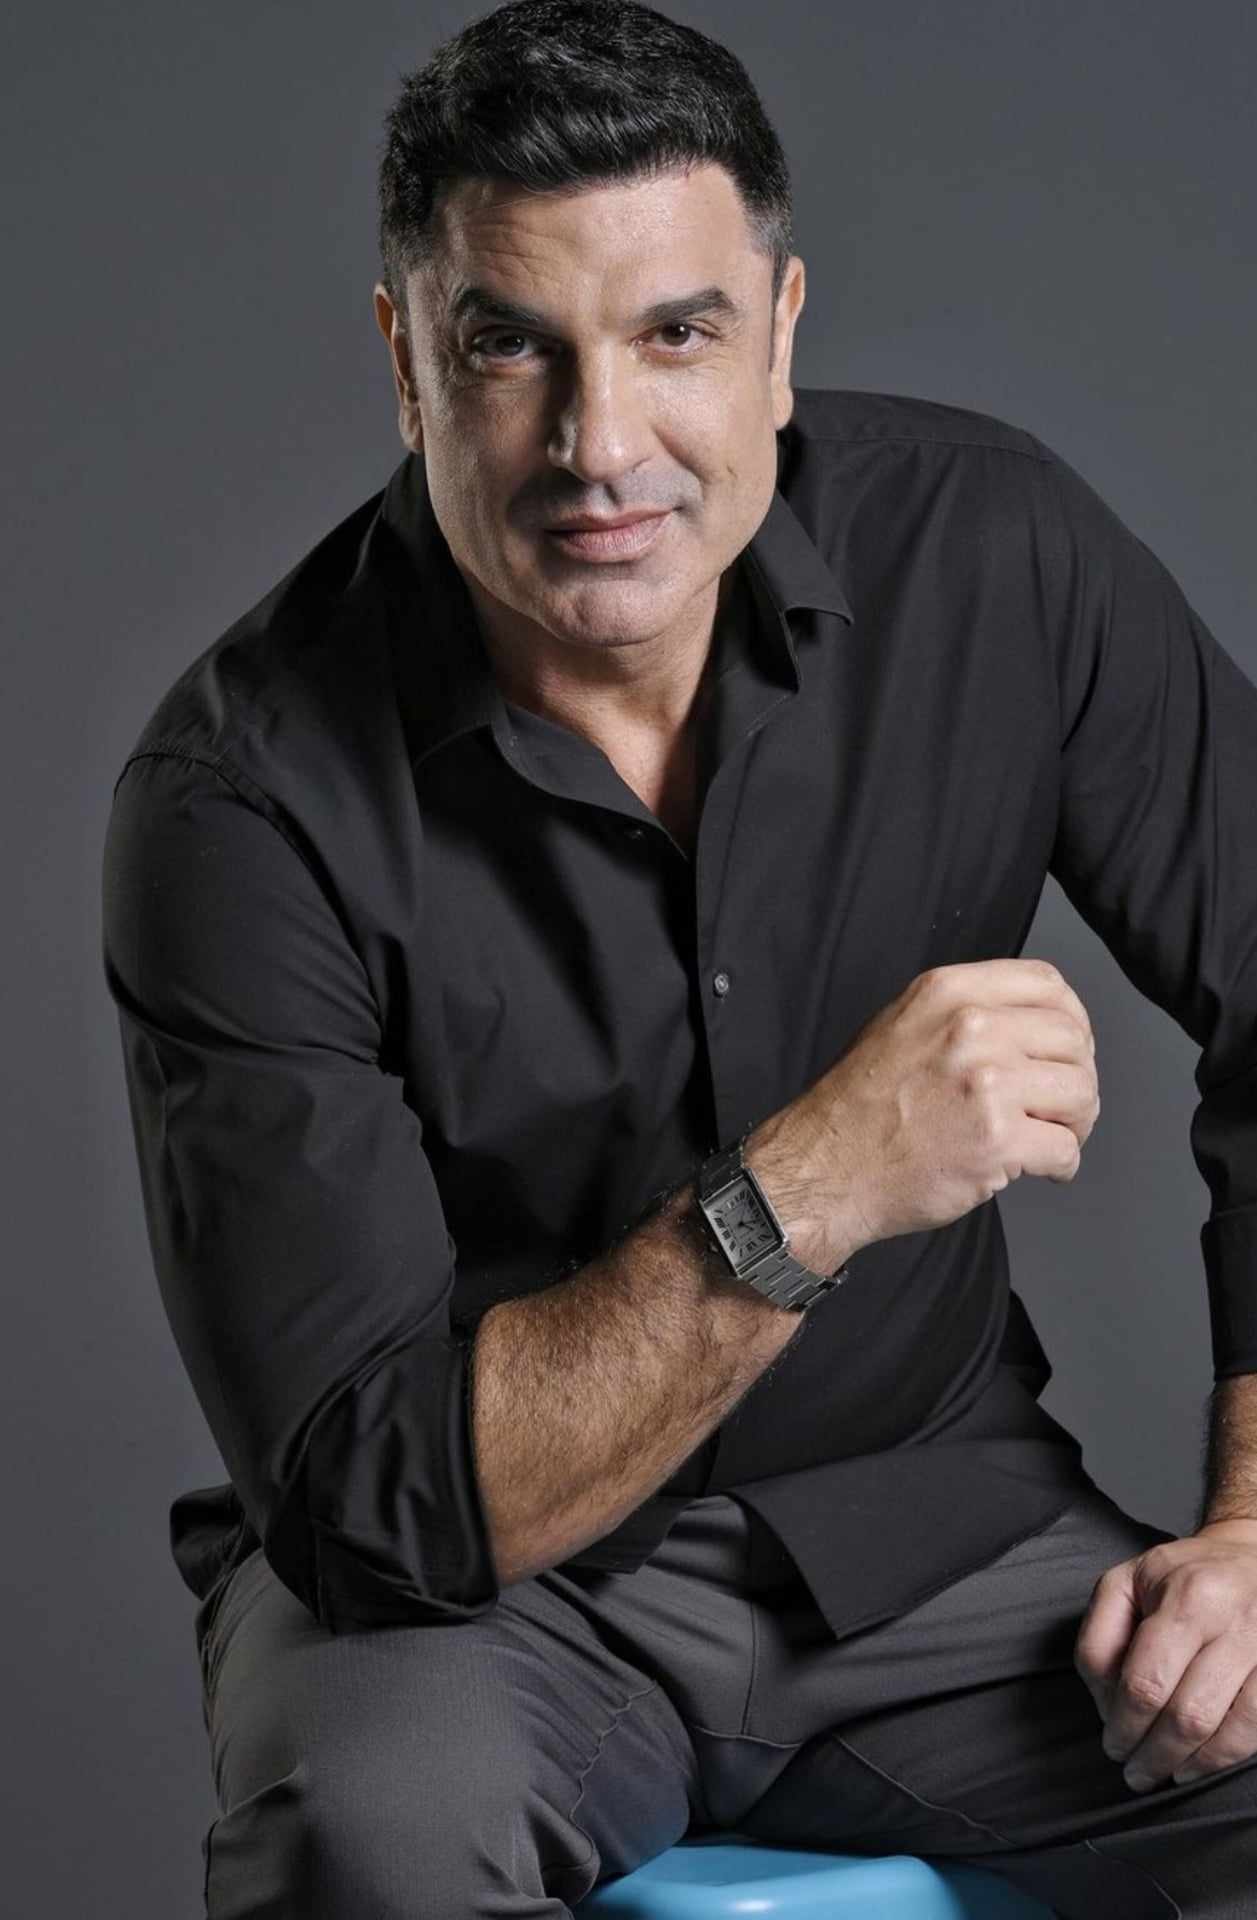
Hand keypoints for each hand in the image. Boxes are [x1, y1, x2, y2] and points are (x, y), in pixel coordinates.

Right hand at [747, 957, 1099, 1273]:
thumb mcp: (901, 1024)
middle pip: (1074, 1040)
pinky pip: (1065, 1149)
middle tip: (1061, 1106)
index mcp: (948, 992)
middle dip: (1077, 1077)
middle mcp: (971, 1028)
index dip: (1072, 1018)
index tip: (1069, 1047)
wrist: (826, 1167)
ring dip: (1075, 1123)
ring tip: (1051, 1137)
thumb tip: (1029, 1022)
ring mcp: (987, 1083)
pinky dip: (1061, 1166)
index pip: (1047, 983)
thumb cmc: (860, 1106)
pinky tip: (1038, 1170)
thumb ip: (963, 1011)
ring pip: (1081, 1093)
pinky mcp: (997, 1140)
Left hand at [1074, 1517, 1256, 1791]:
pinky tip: (1203, 1762)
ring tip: (1169, 1772)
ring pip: (1230, 1730)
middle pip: (1188, 1714)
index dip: (1125, 1726)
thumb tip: (1107, 1704)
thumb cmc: (1180, 1577)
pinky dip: (1227, 1754)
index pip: (1147, 1682)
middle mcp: (1235, 1623)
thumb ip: (1100, 1638)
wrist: (1251, 1557)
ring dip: (1193, 1764)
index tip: (1113, 1745)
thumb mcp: (1125, 1584)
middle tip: (1136, 1773)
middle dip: (1155, 1754)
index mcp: (1187, 1596)